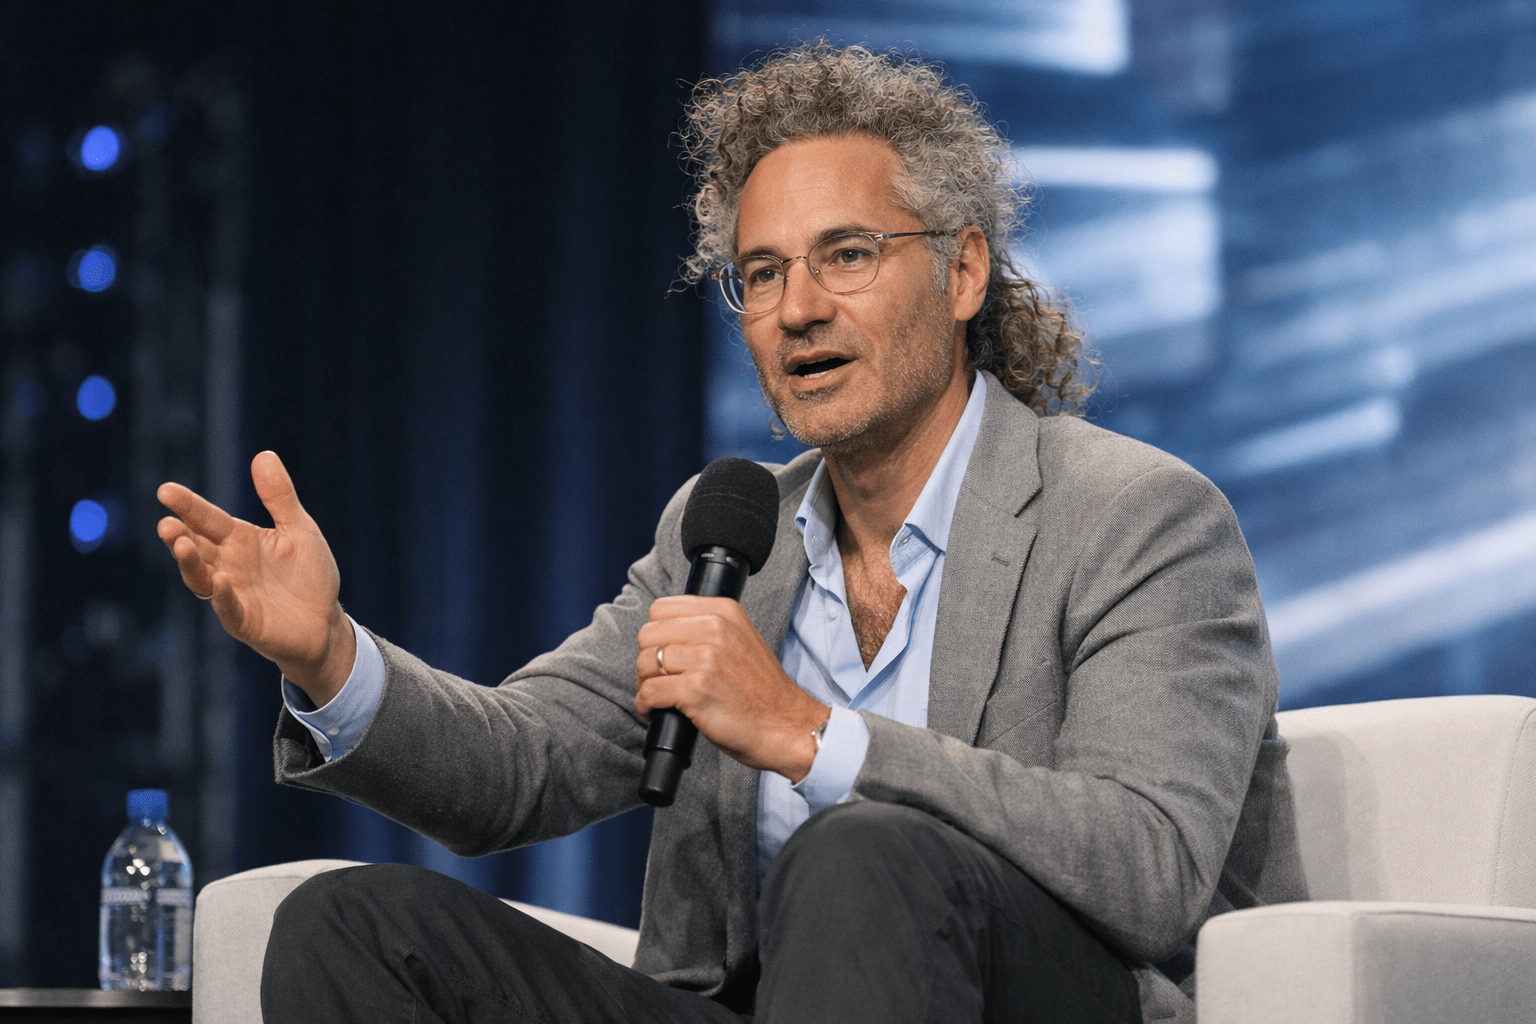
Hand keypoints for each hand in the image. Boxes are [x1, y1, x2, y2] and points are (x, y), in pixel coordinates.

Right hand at [156, 451, 354, 706]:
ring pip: (201, 578)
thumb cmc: (308, 576)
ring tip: (181, 546)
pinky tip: (220, 582)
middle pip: (197, 547)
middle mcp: (228, 565)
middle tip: (167, 524)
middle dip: (179, 536)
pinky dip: (223, 597)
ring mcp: (232, 594)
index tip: (165, 491)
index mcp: (239, 540)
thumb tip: (264, 454)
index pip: (207, 519)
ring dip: (190, 563)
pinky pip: (229, 609)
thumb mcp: (299, 530)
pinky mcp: (245, 621)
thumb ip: (280, 497)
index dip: (187, 506)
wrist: (325, 622)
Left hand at [635, 596, 828, 781]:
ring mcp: (706, 659)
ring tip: (659, 697)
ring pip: (644, 662)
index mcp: (723, 611)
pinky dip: (645, 705)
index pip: (661, 608)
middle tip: (658, 678)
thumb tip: (664, 633)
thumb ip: (707, 628)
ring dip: (644, 684)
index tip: (664, 653)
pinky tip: (656, 712)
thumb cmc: (761, 692)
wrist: (786, 726)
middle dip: (646, 659)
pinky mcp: (696, 690)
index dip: (657, 634)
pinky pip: (649, 691)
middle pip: (648, 634)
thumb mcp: (741, 640)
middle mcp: (715, 628)